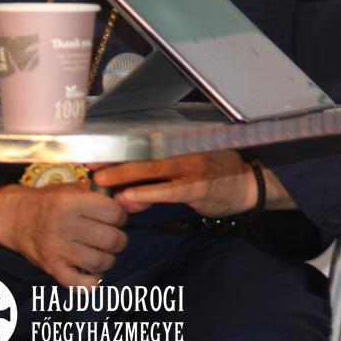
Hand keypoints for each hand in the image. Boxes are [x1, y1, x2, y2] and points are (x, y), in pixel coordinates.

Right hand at [0, 183, 127, 286]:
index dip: (120, 216)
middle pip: (112, 239)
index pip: (115, 214)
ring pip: (100, 262)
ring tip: (102, 251)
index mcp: (72, 203)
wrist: (14, 217)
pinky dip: (92, 282)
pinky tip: (93, 273)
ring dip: (108, 259)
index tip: (113, 218)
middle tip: (110, 236)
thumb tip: (141, 203)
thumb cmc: (51, 201)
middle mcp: (65, 226)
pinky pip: (78, 284)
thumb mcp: (77, 189)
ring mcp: (57, 250)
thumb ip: (108, 196)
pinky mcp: (51, 268)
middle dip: (118, 239)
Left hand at [92, 150, 281, 216]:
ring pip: (154, 169)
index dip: (118, 147)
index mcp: (181, 143)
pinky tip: (129, 197)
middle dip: (114, 159)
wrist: (249, 186)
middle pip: (144, 152)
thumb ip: (154, 186)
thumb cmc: (215, 178)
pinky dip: (148, 193)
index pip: (145, 143)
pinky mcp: (200, 186)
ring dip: (125, 175)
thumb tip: (124, 197)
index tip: (92, 150)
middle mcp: (185, 150)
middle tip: (90, 164)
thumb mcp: (184, 178)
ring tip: (101, 181)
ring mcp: (194, 167)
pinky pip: (170, 190)